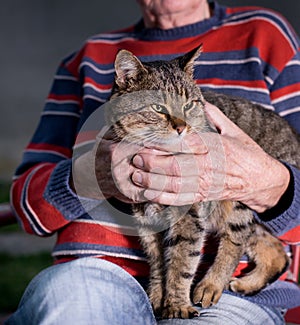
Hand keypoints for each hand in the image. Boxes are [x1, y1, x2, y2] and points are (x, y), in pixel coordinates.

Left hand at [130, 102, 289, 212]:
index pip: (184, 145)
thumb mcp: (233, 129)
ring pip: (175, 185)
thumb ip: (214, 115)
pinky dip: (162, 198)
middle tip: (135, 158)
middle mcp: (209, 166)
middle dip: (152, 163)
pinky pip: (180, 200)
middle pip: (175, 166)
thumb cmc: (245, 152)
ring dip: (153, 181)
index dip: (162, 144)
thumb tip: (199, 100)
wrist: (260, 179)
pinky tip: (148, 193)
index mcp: (214, 146)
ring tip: (136, 175)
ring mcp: (205, 184)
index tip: (145, 140)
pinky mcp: (202, 196)